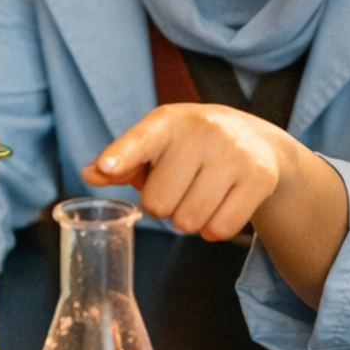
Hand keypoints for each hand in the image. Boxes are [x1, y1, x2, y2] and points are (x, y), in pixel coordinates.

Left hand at [84, 105, 296, 240]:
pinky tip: (220, 206)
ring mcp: (234, 153)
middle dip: (163, 206)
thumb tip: (90, 174)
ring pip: (188, 221)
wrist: (257, 140)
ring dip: (188, 220)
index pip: (140, 140)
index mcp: (169, 120)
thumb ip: (122, 161)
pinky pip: (220, 229)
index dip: (122, 156)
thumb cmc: (191, 146)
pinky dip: (214, 229)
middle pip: (158, 203)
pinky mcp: (259, 177)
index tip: (107, 167)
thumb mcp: (157, 144)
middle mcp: (203, 131)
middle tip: (179, 188)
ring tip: (199, 196)